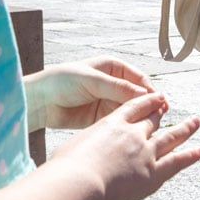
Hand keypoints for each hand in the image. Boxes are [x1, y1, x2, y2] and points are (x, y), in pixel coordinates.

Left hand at [27, 57, 155, 129]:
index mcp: (113, 67)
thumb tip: (144, 94)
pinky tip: (132, 132)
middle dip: (148, 105)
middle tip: (160, 116)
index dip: (149, 90)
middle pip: (137, 95)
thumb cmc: (61, 81)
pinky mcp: (101, 117)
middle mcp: (113, 83)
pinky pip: (118, 120)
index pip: (138, 78)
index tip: (159, 101)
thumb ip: (117, 88)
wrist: (39, 101)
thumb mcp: (91, 80)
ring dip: (139, 117)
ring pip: (130, 109)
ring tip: (149, 126)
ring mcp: (107, 100)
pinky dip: (126, 126)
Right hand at [52, 92, 199, 199]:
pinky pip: (176, 161)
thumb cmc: (66, 168)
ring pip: (170, 136)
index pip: (133, 107)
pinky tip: (199, 150)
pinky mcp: (153, 172)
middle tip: (170, 107)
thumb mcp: (73, 149)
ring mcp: (145, 151)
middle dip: (162, 113)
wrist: (78, 181)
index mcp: (112, 123)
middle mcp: (133, 133)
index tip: (155, 98)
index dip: (146, 102)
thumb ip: (84, 149)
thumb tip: (79, 157)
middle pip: (153, 120)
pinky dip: (189, 155)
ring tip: (196, 122)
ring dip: (185, 128)